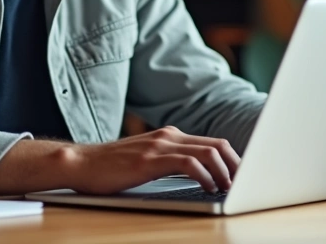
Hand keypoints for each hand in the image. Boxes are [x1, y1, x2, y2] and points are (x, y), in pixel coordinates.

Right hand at [62, 126, 240, 194]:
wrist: (81, 163)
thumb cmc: (111, 167)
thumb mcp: (147, 161)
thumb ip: (171, 163)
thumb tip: (200, 178)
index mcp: (170, 136)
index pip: (214, 143)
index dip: (234, 160)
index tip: (244, 178)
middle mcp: (169, 136)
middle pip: (218, 145)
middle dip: (237, 166)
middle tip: (244, 186)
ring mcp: (160, 146)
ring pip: (208, 152)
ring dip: (225, 172)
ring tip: (229, 189)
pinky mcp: (150, 159)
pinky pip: (188, 163)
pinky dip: (204, 176)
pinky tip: (207, 188)